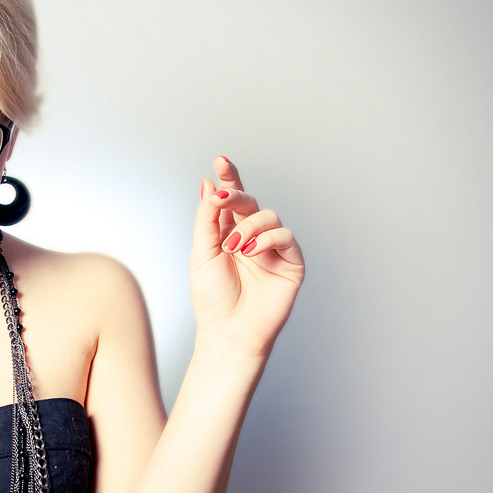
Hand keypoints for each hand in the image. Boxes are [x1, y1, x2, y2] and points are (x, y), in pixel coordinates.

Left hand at [190, 156, 304, 356]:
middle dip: (235, 195)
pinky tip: (251, 252)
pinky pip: (286, 236)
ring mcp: (272, 249)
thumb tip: (209, 184)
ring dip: (248, 226)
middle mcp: (252, 238)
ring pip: (268, 216)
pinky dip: (268, 239)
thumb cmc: (212, 298)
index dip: (229, 177)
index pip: (231, 200)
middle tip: (222, 199)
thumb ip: (207, 218)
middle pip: (250, 202)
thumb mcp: (202, 252)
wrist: (228, 332)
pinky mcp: (291, 263)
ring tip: (233, 247)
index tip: (220, 160)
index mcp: (229, 233)